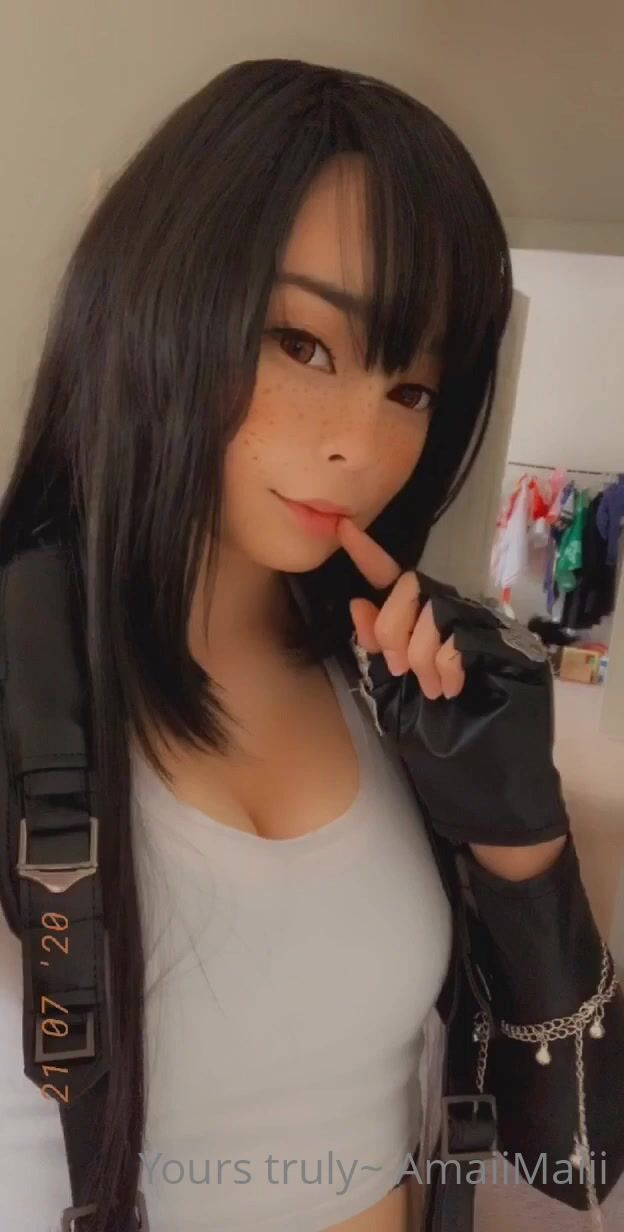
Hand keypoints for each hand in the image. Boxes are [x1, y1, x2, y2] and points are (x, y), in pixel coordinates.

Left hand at [336, 516, 465, 699]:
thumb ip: (374, 635)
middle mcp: (435, 595)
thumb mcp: (397, 657)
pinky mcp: (480, 632)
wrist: (489, 693)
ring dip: (422, 667)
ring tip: (430, 687)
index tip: (342, 526)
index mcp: (409, 601)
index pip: (383, 570)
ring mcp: (460, 611)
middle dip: (393, 635)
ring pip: (426, 627)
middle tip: (398, 668)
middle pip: (406, 590)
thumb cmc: (436, 674)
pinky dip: (446, 675)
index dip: (364, 550)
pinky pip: (450, 650)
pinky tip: (450, 687)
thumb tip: (358, 605)